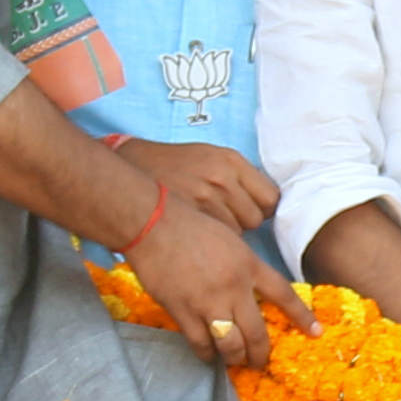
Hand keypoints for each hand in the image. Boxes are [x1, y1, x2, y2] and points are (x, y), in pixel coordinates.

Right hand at [114, 136, 279, 235]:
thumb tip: (271, 206)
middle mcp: (220, 178)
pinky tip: (197, 232)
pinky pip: (217, 242)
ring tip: (206, 223)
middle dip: (245, 222)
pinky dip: (212, 242)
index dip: (264, 209)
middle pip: (256, 219)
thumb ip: (241, 178)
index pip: (271, 197)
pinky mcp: (189, 219)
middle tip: (223, 217)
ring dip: (228, 235)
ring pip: (238, 234)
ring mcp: (203, 199)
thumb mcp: (211, 158)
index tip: (253, 211)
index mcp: (230, 161)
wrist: (128, 169)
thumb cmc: (174, 166)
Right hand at [132, 197, 314, 375]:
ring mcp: (208, 302)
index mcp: (249, 265)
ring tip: (235, 361)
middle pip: (257, 332)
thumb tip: (248, 289)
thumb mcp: (231, 240)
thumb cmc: (191, 225)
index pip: (284, 295)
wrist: (154, 223)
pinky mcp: (182, 311)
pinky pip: (200, 343)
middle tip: (260, 362)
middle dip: (261, 354)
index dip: (302, 317)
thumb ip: (243, 266)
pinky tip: (209, 356)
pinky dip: (206, 354)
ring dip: (235, 357)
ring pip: (231, 344)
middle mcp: (234, 287)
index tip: (316, 333)